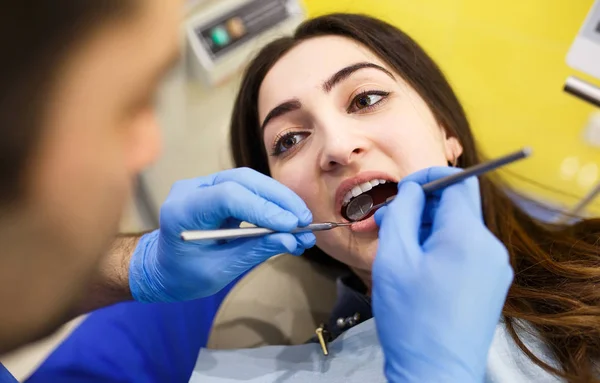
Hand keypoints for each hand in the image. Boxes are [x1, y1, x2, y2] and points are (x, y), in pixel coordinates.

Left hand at [129, 168, 315, 302]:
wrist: (162, 269)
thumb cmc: (183, 275)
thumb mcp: (219, 271)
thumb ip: (254, 252)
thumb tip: (291, 240)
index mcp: (182, 210)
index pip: (227, 196)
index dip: (263, 209)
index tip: (291, 226)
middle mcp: (192, 189)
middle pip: (243, 180)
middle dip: (278, 200)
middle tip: (306, 221)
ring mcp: (205, 185)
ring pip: (250, 181)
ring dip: (280, 200)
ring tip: (304, 223)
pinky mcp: (218, 190)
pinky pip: (250, 190)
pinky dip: (272, 204)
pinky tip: (290, 220)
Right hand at [372, 167, 512, 382]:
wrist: (436, 374)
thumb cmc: (411, 318)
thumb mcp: (395, 258)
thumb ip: (403, 213)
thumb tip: (412, 189)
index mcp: (468, 237)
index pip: (458, 181)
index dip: (428, 176)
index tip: (403, 189)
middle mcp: (490, 248)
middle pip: (457, 206)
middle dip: (421, 207)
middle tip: (388, 223)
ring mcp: (494, 268)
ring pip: (459, 230)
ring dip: (428, 230)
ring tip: (399, 251)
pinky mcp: (491, 285)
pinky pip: (466, 252)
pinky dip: (440, 249)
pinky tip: (417, 268)